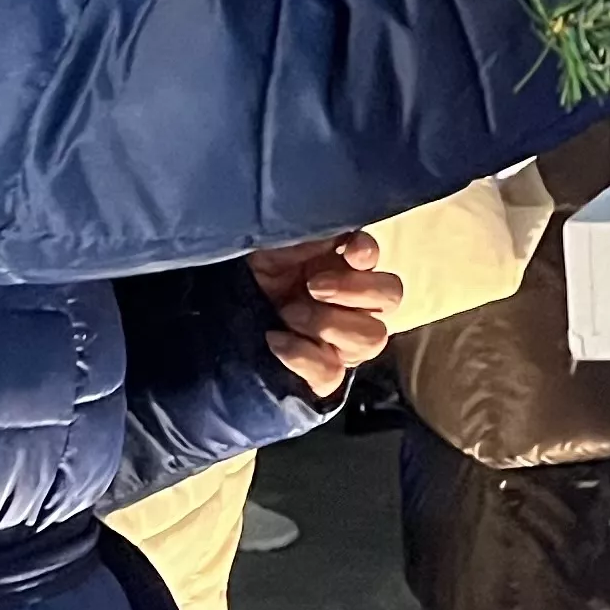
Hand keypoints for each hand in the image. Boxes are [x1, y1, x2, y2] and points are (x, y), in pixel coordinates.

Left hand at [246, 229, 400, 398]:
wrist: (220, 314)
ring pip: (372, 339)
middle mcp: (354, 306)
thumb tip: (342, 234)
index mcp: (346, 268)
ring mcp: (343, 343)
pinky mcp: (324, 375)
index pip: (378, 258)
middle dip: (353, 290)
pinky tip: (275, 340)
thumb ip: (310, 238)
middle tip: (312, 286)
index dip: (368, 254)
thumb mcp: (276, 247)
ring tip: (288, 313)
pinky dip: (303, 355)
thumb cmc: (254, 276)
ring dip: (327, 323)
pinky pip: (333, 373)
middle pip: (390, 297)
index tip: (348, 251)